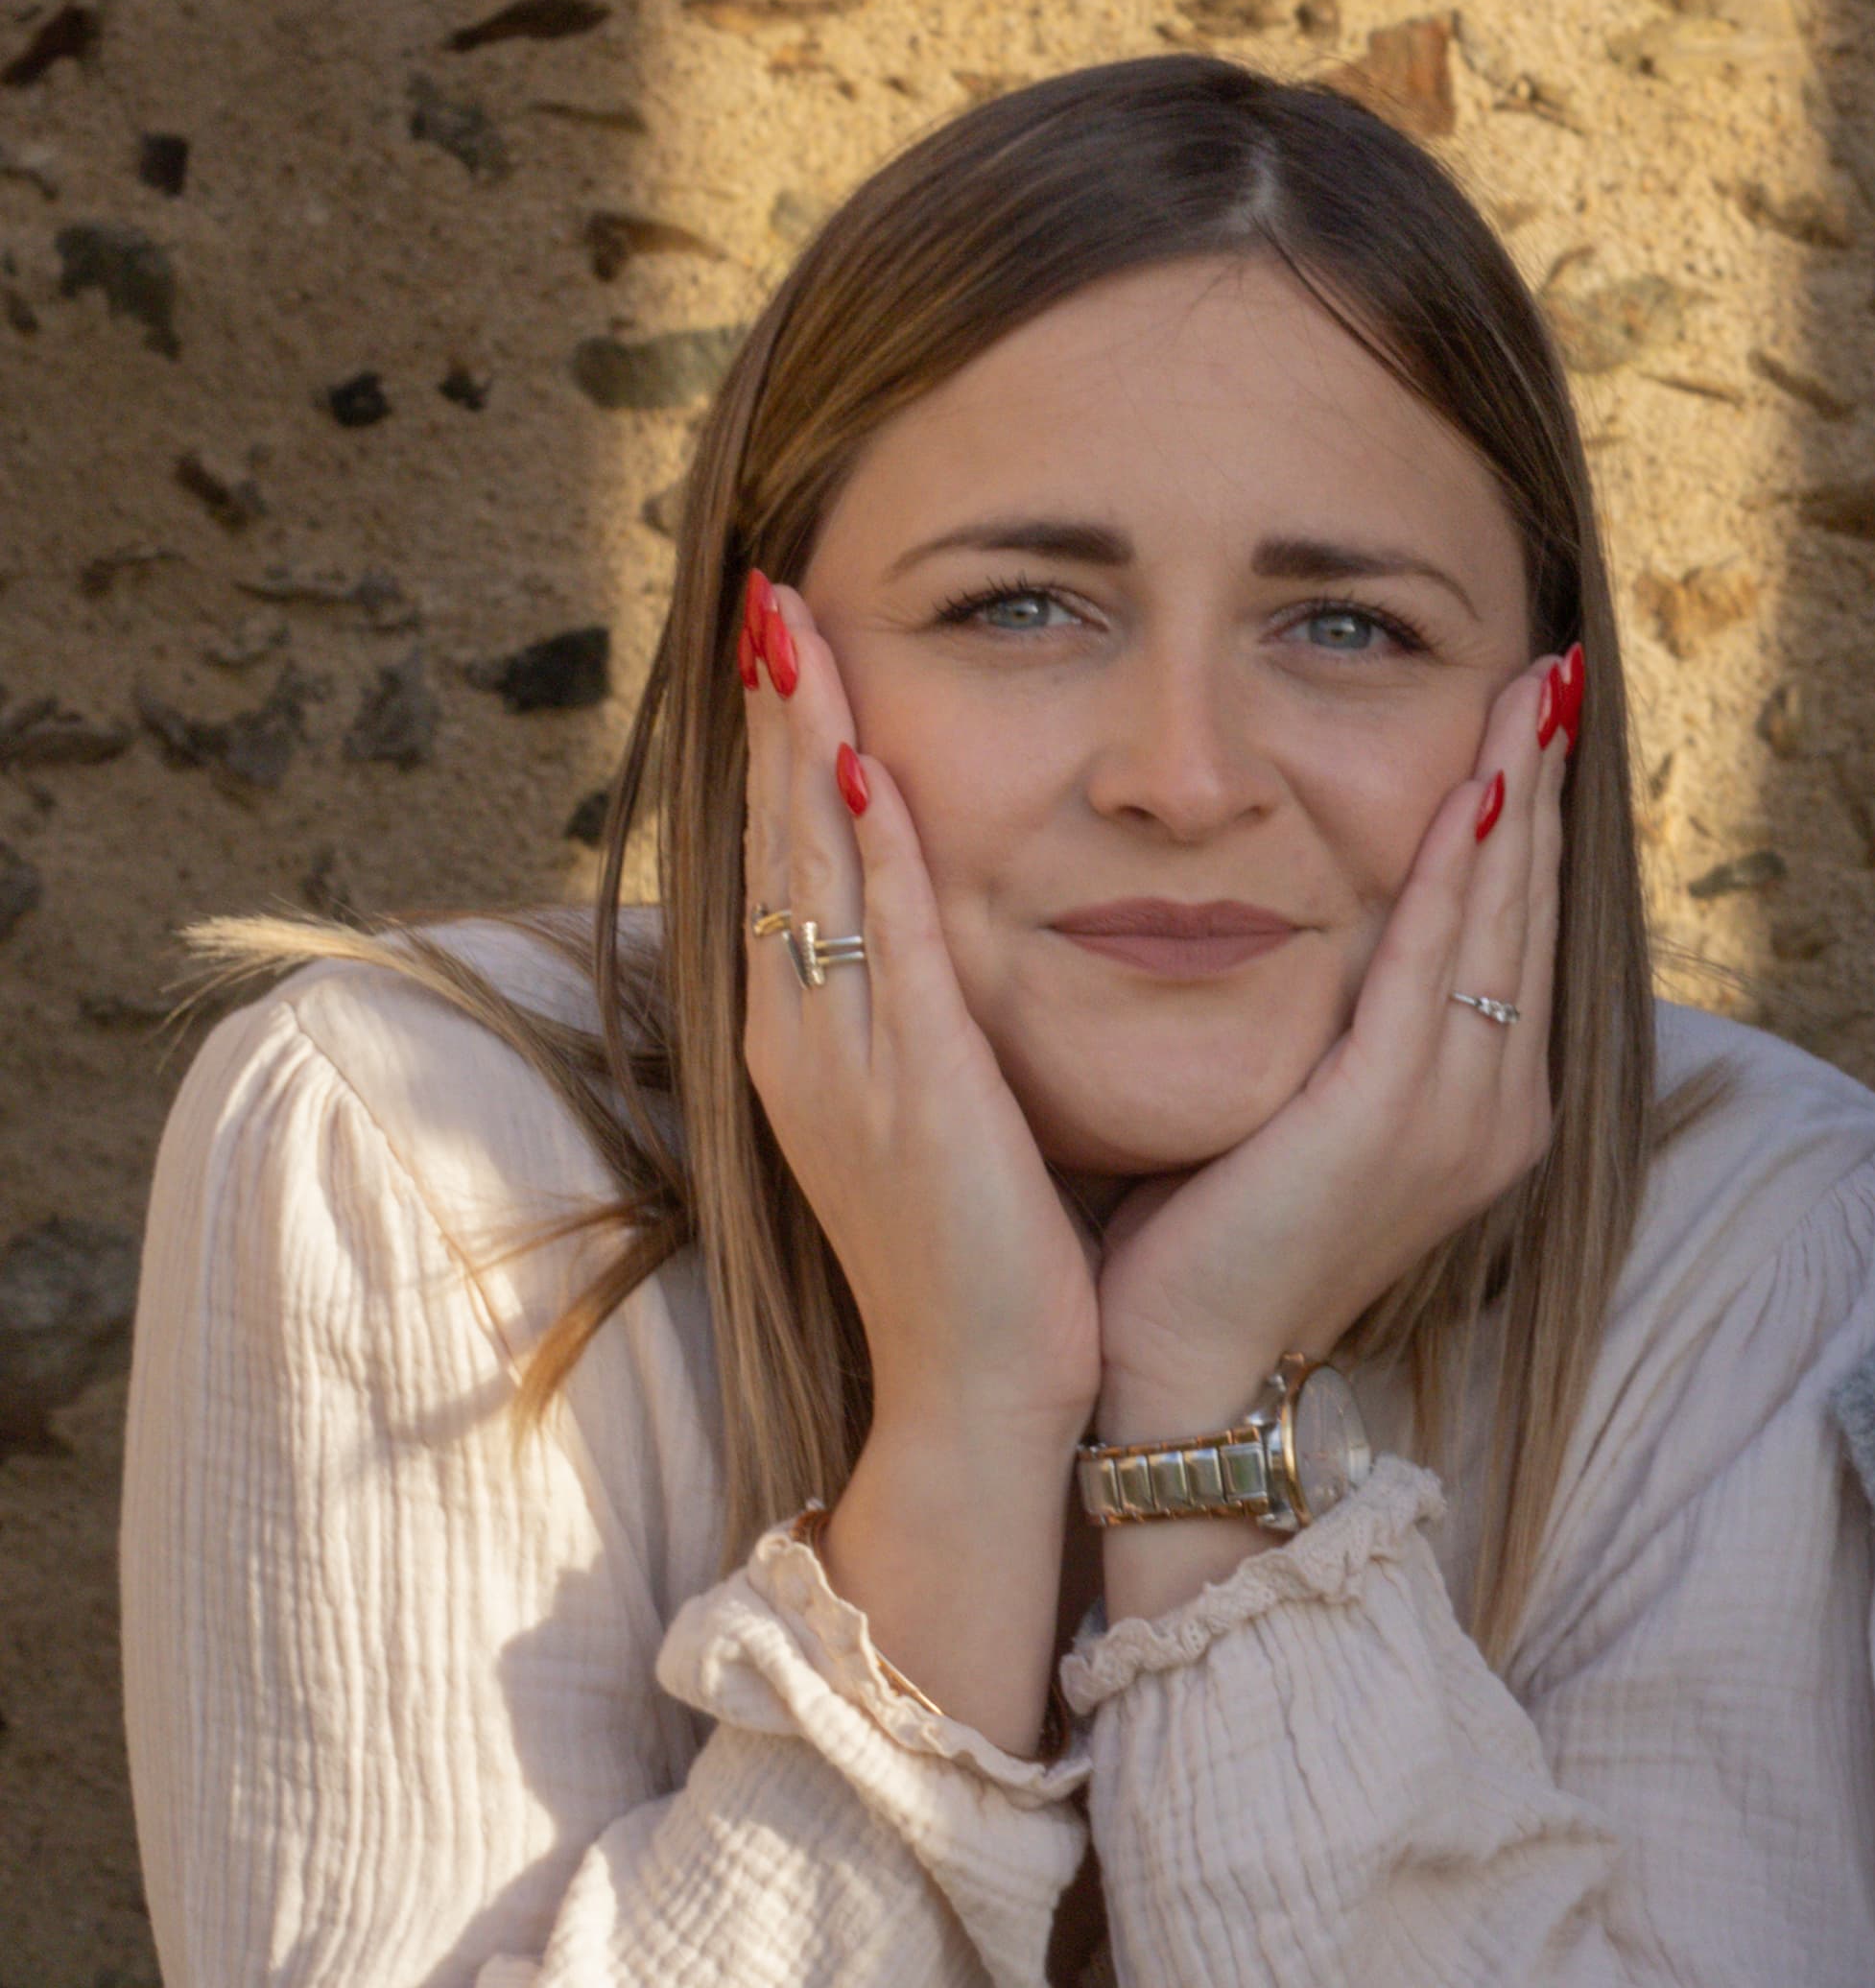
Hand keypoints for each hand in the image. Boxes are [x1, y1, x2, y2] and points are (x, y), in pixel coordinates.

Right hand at [738, 575, 1103, 1748]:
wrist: (985, 1396)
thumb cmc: (988, 1259)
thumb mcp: (950, 1115)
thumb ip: (939, 1024)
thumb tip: (953, 946)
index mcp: (818, 1044)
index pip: (795, 863)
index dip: (790, 750)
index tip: (793, 642)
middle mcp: (807, 1042)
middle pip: (779, 844)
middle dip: (777, 716)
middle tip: (772, 591)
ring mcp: (842, 1067)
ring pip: (811, 875)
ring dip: (804, 748)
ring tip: (797, 631)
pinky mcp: (906, 1097)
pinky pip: (883, 954)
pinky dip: (868, 861)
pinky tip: (865, 773)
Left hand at [1088, 644, 1576, 1608]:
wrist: (1185, 1372)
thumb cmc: (1211, 1248)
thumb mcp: (1296, 1117)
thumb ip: (1330, 1031)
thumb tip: (1306, 936)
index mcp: (1480, 1111)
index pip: (1513, 934)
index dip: (1527, 822)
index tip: (1532, 722)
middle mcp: (1497, 1109)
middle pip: (1528, 909)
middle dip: (1542, 783)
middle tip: (1556, 671)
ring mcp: (1459, 1114)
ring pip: (1499, 919)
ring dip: (1517, 794)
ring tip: (1533, 694)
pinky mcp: (1394, 1115)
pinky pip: (1436, 961)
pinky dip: (1459, 869)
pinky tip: (1474, 788)